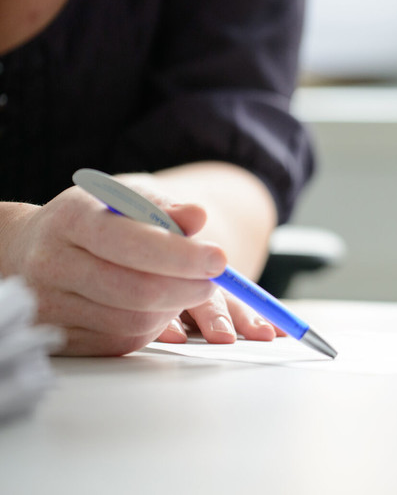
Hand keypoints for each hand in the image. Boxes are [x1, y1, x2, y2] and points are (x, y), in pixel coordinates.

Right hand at [0, 181, 272, 355]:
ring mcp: (52, 306)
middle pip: (136, 291)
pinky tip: (156, 305)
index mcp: (71, 219)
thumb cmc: (95, 219)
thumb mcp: (126, 199)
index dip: (182, 255)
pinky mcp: (63, 338)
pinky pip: (123, 341)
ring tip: (182, 287)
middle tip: (213, 280)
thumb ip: (163, 208)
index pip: (131, 243)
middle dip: (188, 288)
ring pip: (134, 322)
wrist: (34, 249)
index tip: (220, 259)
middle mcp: (52, 264)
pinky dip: (152, 325)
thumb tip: (198, 216)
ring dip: (173, 308)